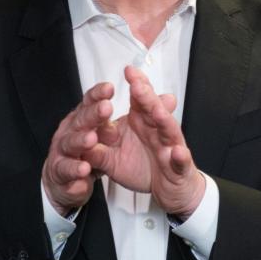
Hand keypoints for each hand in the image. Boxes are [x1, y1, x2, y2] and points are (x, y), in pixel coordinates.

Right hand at [42, 82, 114, 215]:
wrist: (64, 179)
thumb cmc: (85, 151)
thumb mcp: (99, 135)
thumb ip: (110, 123)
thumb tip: (129, 107)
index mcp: (81, 119)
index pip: (88, 103)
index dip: (98, 95)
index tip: (110, 87)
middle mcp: (70, 131)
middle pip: (80, 120)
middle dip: (93, 114)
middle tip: (106, 108)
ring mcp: (63, 152)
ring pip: (70, 144)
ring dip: (80, 141)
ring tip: (92, 140)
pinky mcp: (61, 173)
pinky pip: (66, 172)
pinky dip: (74, 171)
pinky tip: (83, 171)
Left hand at [83, 66, 203, 219]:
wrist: (168, 189)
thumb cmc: (143, 166)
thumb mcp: (114, 158)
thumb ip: (98, 148)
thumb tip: (80, 140)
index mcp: (143, 122)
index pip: (140, 99)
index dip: (137, 84)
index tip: (128, 70)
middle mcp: (159, 130)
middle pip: (154, 109)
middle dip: (146, 97)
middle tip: (137, 84)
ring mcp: (171, 147)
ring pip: (169, 130)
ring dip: (164, 120)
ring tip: (156, 110)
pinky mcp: (179, 167)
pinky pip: (180, 161)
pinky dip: (180, 156)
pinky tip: (177, 151)